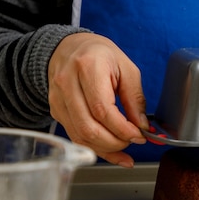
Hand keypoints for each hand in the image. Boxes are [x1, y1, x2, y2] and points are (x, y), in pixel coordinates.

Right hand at [48, 33, 148, 166]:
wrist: (70, 47)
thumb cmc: (100, 55)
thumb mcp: (127, 69)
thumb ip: (135, 99)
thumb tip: (142, 126)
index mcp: (88, 67)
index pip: (102, 109)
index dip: (122, 128)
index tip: (139, 135)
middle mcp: (67, 83)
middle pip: (89, 127)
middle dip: (115, 142)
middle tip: (133, 141)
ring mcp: (58, 99)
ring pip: (80, 136)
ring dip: (106, 149)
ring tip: (125, 147)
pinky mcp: (56, 111)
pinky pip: (75, 136)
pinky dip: (96, 148)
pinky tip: (112, 152)